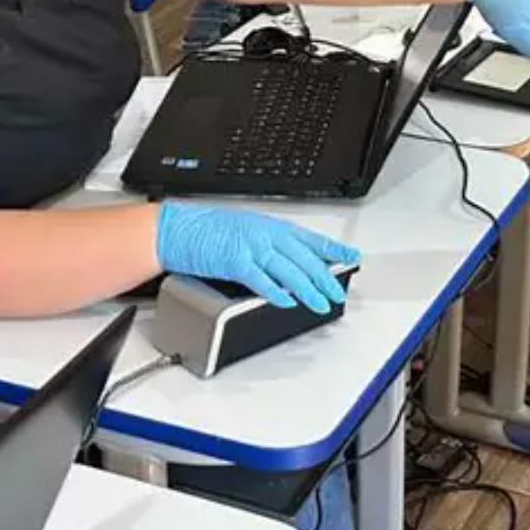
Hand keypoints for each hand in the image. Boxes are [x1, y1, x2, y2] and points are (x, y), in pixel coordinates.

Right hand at [156, 203, 360, 313]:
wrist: (177, 229)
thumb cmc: (207, 230)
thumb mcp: (246, 230)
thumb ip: (270, 244)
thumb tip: (292, 262)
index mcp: (270, 226)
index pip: (310, 238)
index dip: (333, 249)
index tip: (352, 257)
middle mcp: (265, 234)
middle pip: (304, 257)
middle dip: (325, 277)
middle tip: (337, 292)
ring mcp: (250, 246)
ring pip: (288, 270)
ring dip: (307, 289)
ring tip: (320, 303)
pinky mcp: (234, 261)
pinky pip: (260, 278)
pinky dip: (276, 291)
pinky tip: (287, 301)